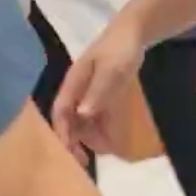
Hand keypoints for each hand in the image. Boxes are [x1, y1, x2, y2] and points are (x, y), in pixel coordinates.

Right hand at [52, 12, 144, 158]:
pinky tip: (109, 143)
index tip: (67, 151)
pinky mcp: (102, 96)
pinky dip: (100, 131)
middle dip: (72, 141)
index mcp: (73, 82)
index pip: (61, 111)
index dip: (61, 132)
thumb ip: (97, 91)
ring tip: (101, 154)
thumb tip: (81, 115)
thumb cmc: (120, 49)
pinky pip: (96, 118)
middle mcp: (78, 91)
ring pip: (82, 122)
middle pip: (69, 120)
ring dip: (88, 138)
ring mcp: (90, 94)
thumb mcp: (111, 69)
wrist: (134, 34)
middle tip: (83, 162)